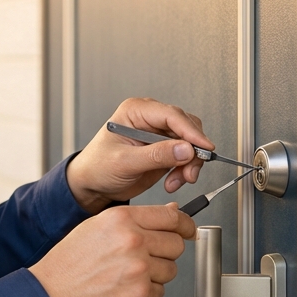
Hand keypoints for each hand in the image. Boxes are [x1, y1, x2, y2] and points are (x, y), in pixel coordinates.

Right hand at [29, 204, 195, 296]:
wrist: (51, 292)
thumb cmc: (70, 261)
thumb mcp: (99, 226)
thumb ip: (137, 220)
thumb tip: (172, 215)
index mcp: (121, 219)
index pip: (172, 218)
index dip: (185, 225)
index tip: (188, 230)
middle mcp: (132, 241)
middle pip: (176, 245)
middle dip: (165, 252)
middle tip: (144, 257)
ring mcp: (138, 269)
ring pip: (171, 270)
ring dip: (155, 274)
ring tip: (126, 274)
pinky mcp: (139, 295)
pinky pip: (160, 292)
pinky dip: (146, 293)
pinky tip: (123, 288)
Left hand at [66, 97, 213, 213]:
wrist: (92, 185)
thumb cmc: (97, 167)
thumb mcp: (124, 162)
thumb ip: (156, 155)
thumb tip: (185, 149)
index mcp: (135, 111)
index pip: (171, 115)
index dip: (191, 131)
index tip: (204, 148)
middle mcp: (149, 119)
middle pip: (185, 127)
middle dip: (192, 151)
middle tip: (189, 171)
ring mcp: (158, 135)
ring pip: (190, 143)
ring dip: (189, 164)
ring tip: (178, 180)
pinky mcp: (164, 150)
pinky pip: (186, 157)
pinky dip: (185, 170)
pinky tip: (173, 182)